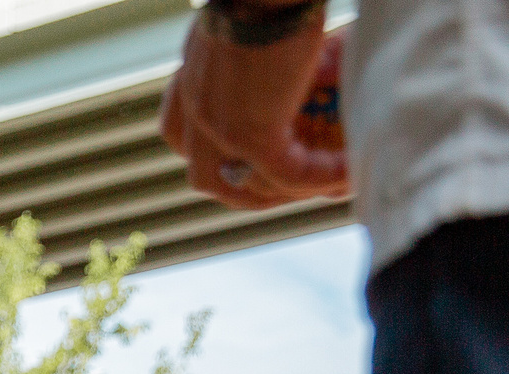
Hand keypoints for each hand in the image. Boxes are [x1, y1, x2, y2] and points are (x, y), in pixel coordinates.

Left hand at [160, 6, 346, 208]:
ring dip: (283, 193)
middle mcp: (192, 110)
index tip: (244, 159)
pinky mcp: (251, 134)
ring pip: (242, 186)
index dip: (211, 155)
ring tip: (325, 185)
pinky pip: (287, 171)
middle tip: (285, 191)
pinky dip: (318, 176)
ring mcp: (216, 128)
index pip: (181, 136)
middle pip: (206, 175)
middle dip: (242, 191)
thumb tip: (271, 49)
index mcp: (187, 83)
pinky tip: (348, 171)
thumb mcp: (241, 25)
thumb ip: (240, 52)